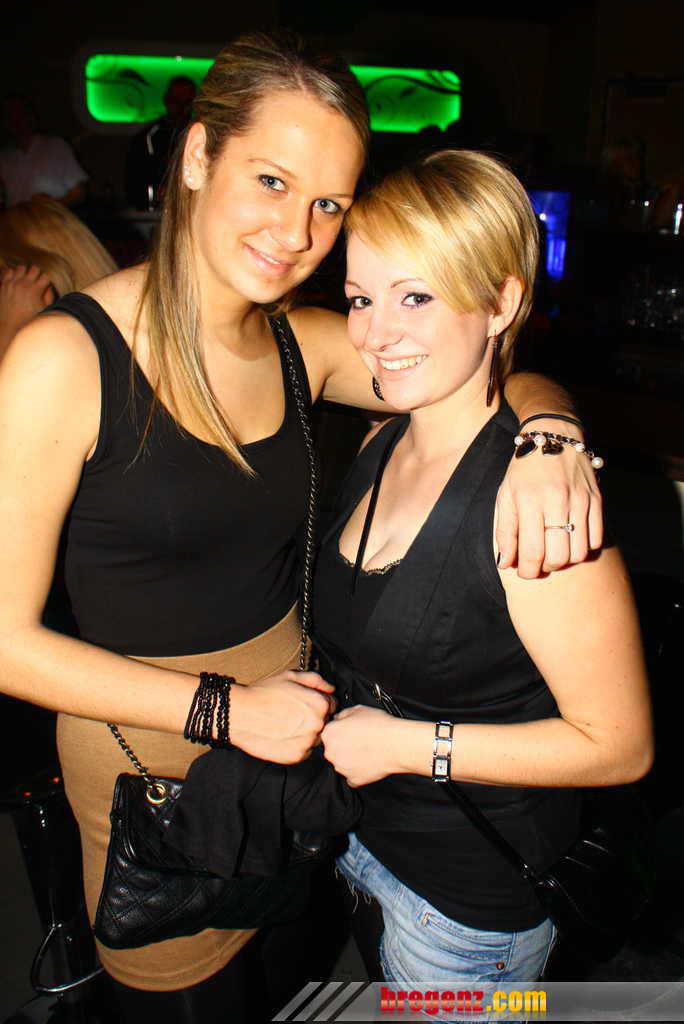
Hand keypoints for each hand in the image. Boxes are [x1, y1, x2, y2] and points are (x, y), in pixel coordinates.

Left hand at [0, 265, 54, 352]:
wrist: (10, 326)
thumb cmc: (28, 319)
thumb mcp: (43, 310)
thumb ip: (48, 296)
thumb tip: (50, 285)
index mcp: (35, 290)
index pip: (46, 274)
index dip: (50, 275)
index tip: (50, 279)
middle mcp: (23, 284)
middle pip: (35, 267)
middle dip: (40, 272)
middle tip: (40, 279)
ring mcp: (12, 283)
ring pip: (22, 267)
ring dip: (27, 271)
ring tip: (28, 278)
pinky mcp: (4, 284)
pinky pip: (9, 270)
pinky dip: (14, 273)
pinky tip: (18, 279)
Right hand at [229, 669, 335, 763]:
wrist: (239, 714)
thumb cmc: (263, 693)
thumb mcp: (290, 677)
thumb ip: (315, 680)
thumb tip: (331, 688)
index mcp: (320, 703)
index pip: (332, 704)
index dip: (318, 701)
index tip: (304, 702)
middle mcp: (318, 724)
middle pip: (325, 721)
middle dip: (314, 717)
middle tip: (293, 714)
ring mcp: (308, 742)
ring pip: (316, 738)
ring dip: (307, 733)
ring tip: (287, 725)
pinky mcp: (296, 757)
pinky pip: (305, 751)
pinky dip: (297, 745)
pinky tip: (283, 736)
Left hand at [322, 705, 400, 785]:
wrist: (396, 743)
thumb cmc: (378, 724)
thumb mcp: (358, 709)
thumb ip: (342, 714)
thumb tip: (338, 719)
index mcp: (329, 733)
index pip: (329, 732)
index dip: (341, 730)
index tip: (352, 731)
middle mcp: (330, 752)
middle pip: (333, 749)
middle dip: (343, 746)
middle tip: (360, 741)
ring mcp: (341, 768)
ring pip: (342, 763)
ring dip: (350, 759)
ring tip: (367, 751)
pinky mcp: (353, 780)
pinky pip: (352, 777)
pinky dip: (358, 772)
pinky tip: (369, 763)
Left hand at [496, 419, 602, 577]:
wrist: (552, 438)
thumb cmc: (524, 470)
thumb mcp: (505, 496)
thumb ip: (505, 532)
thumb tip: (505, 564)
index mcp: (529, 500)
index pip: (532, 550)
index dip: (527, 570)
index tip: (523, 572)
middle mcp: (557, 500)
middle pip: (558, 556)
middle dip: (546, 567)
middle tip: (538, 561)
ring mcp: (580, 500)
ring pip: (579, 552)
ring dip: (565, 560)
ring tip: (554, 550)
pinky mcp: (597, 499)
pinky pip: (595, 539)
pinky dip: (583, 547)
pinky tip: (570, 539)